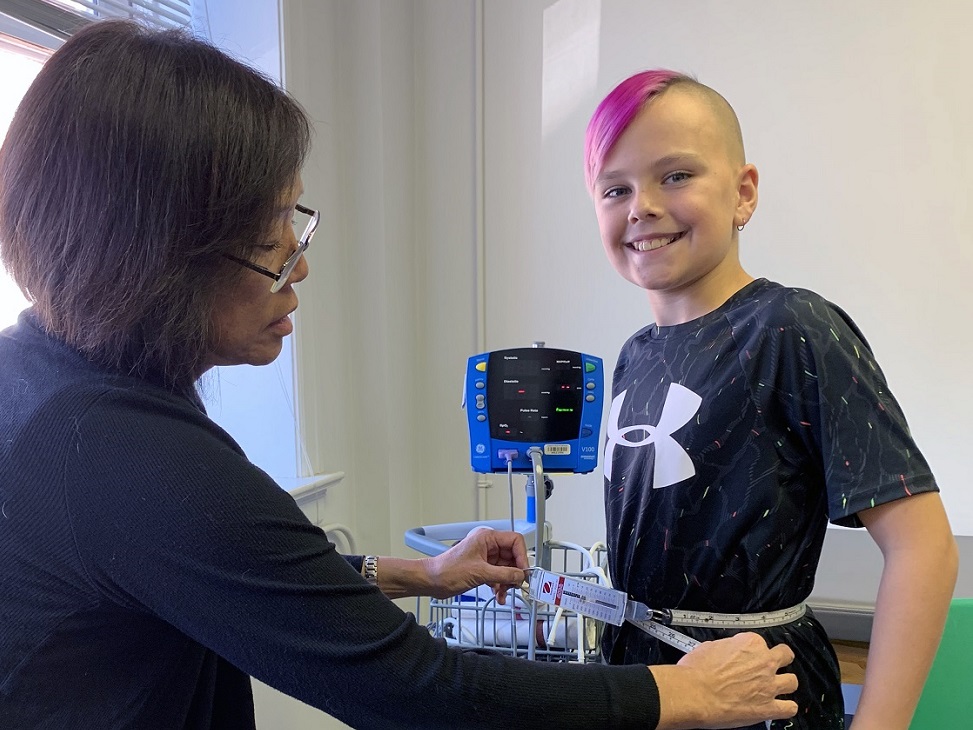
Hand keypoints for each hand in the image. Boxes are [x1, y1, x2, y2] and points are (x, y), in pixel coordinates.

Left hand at [424, 526, 528, 602]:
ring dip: (507, 582)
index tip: (524, 571)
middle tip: (516, 585)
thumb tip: (520, 576)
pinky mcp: (482, 568)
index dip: (522, 556)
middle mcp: (487, 545)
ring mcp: (485, 557)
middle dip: (514, 572)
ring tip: (504, 592)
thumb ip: (504, 574)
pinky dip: (500, 585)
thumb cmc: (447, 570)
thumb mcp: (480, 573)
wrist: (432, 581)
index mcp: (487, 537)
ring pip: (506, 568)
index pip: (515, 541)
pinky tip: (498, 594)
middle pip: (512, 556)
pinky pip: (498, 575)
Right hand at [652, 632, 797, 728]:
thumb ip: (725, 648)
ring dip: (785, 684)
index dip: (752, 650)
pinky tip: (780, 707)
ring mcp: (768, 686)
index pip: (759, 642)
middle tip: (771, 665)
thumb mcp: (709, 647)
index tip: (747, 656)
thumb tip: (725, 652)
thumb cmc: (696, 671)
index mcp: (750, 643)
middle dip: (780, 659)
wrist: (694, 694)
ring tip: (776, 687)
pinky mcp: (768, 708)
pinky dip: (786, 708)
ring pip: (792, 682)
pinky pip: (790, 708)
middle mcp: (764, 662)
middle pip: (785, 655)